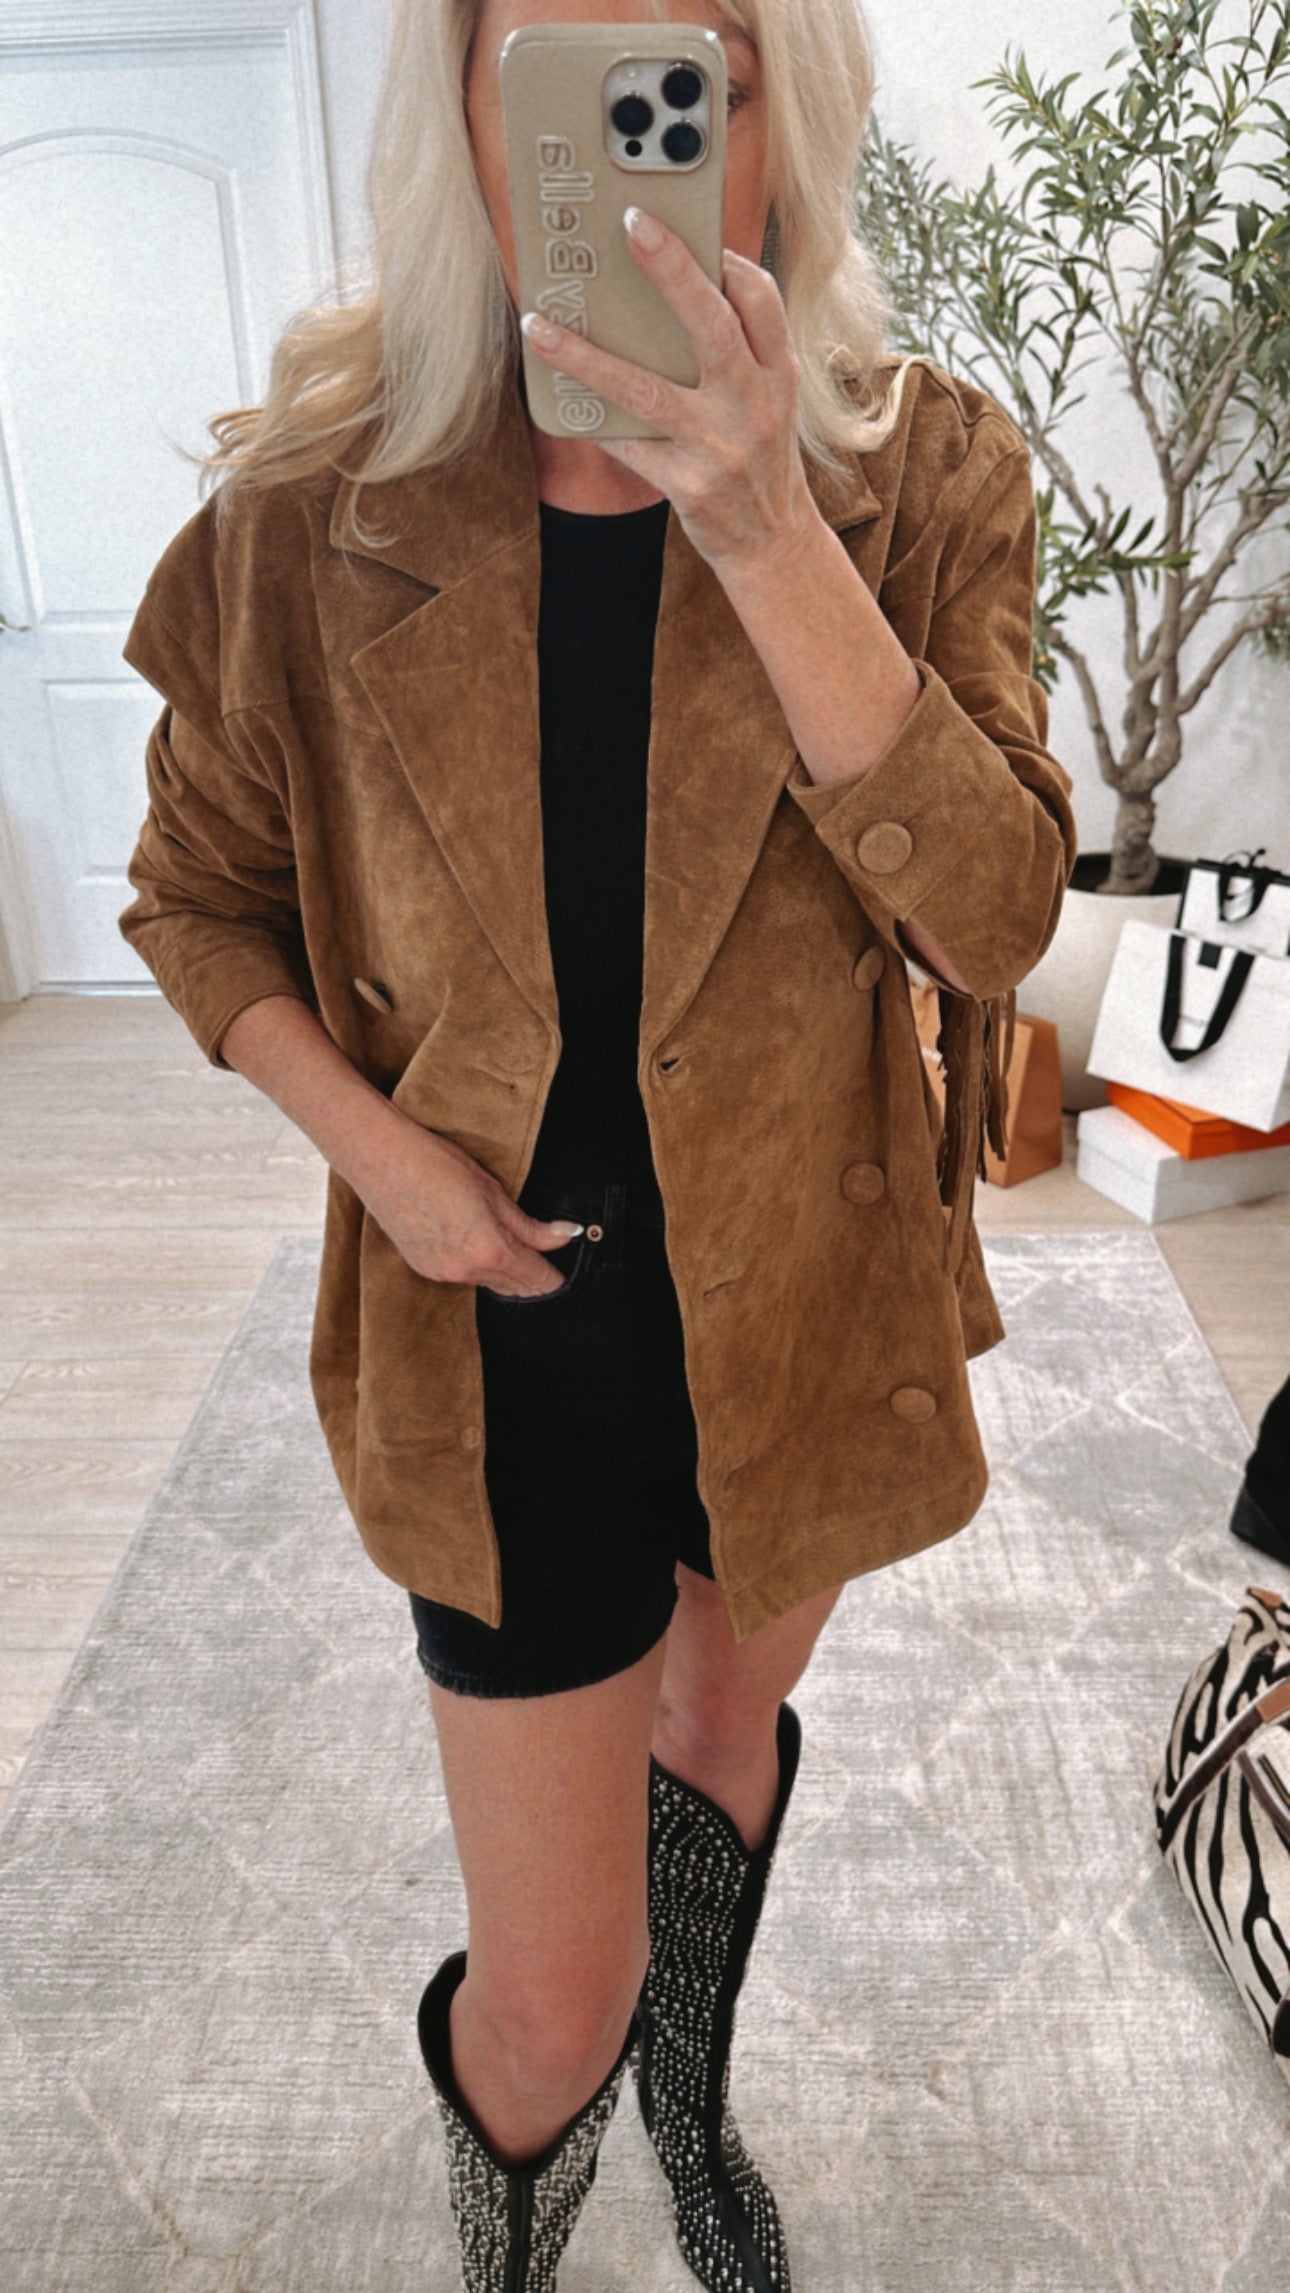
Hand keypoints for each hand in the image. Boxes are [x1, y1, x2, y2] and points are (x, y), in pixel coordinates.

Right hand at [364, 1123, 580, 1298]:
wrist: (379, 1158)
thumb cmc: (435, 1163)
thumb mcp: (492, 1191)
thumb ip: (530, 1225)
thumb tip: (565, 1236)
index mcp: (488, 1250)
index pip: (536, 1279)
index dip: (554, 1276)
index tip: (563, 1271)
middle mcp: (464, 1270)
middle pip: (513, 1287)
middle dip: (532, 1276)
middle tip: (546, 1258)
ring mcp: (441, 1273)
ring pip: (487, 1282)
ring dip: (503, 1270)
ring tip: (511, 1241)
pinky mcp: (423, 1268)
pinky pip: (462, 1275)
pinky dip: (476, 1265)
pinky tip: (475, 1240)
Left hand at [520, 207, 819, 573]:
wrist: (772, 543)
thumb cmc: (760, 460)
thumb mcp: (771, 400)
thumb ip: (740, 350)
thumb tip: (673, 294)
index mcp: (778, 374)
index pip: (761, 298)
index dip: (726, 258)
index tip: (686, 227)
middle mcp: (754, 404)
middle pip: (713, 325)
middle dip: (672, 269)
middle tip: (632, 223)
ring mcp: (720, 447)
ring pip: (646, 390)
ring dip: (586, 357)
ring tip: (540, 327)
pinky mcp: (689, 487)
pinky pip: (628, 445)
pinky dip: (592, 420)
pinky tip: (558, 398)